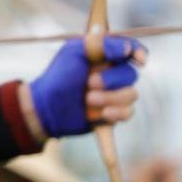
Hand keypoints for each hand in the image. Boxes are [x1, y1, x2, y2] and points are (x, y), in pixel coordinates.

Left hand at [26, 36, 145, 138]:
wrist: (43, 107)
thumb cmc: (57, 77)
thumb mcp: (74, 52)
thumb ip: (100, 44)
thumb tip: (126, 47)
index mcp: (105, 57)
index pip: (132, 51)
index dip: (139, 53)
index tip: (138, 59)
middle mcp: (112, 77)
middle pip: (132, 76)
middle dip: (113, 81)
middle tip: (89, 85)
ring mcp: (112, 98)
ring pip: (131, 99)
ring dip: (110, 100)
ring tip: (87, 101)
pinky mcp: (107, 118)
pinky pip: (122, 120)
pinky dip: (116, 126)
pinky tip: (108, 137)